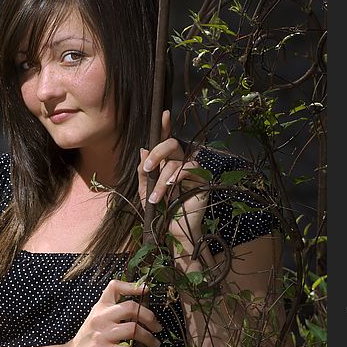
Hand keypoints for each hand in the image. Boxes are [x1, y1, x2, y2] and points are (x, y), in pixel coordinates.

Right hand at [68, 280, 161, 346]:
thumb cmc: (88, 341)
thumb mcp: (97, 321)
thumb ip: (114, 314)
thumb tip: (143, 311)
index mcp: (100, 308)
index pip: (114, 287)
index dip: (132, 286)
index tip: (146, 290)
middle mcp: (100, 318)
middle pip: (131, 308)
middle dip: (150, 317)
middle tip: (158, 327)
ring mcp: (100, 335)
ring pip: (133, 330)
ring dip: (149, 338)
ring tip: (155, 344)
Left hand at [137, 110, 208, 244]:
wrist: (172, 231)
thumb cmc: (160, 211)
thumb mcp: (145, 191)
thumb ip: (143, 171)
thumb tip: (143, 150)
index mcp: (167, 163)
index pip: (166, 142)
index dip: (165, 127)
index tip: (163, 115)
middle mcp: (181, 163)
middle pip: (173, 144)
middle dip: (158, 152)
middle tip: (148, 168)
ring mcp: (193, 171)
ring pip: (177, 161)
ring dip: (162, 179)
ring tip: (156, 198)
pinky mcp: (202, 180)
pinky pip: (189, 169)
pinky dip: (176, 178)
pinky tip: (169, 190)